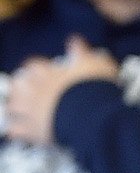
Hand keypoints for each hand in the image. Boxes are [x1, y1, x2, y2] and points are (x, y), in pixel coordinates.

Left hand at [5, 38, 119, 146]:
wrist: (92, 117)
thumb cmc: (93, 90)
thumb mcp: (94, 64)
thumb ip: (81, 52)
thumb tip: (75, 40)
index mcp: (48, 73)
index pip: (33, 65)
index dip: (35, 68)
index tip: (39, 71)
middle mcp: (35, 89)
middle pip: (17, 84)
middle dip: (20, 87)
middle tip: (26, 91)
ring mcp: (31, 110)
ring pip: (12, 105)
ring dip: (14, 107)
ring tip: (18, 110)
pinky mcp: (32, 131)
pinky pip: (16, 130)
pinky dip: (16, 130)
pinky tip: (19, 131)